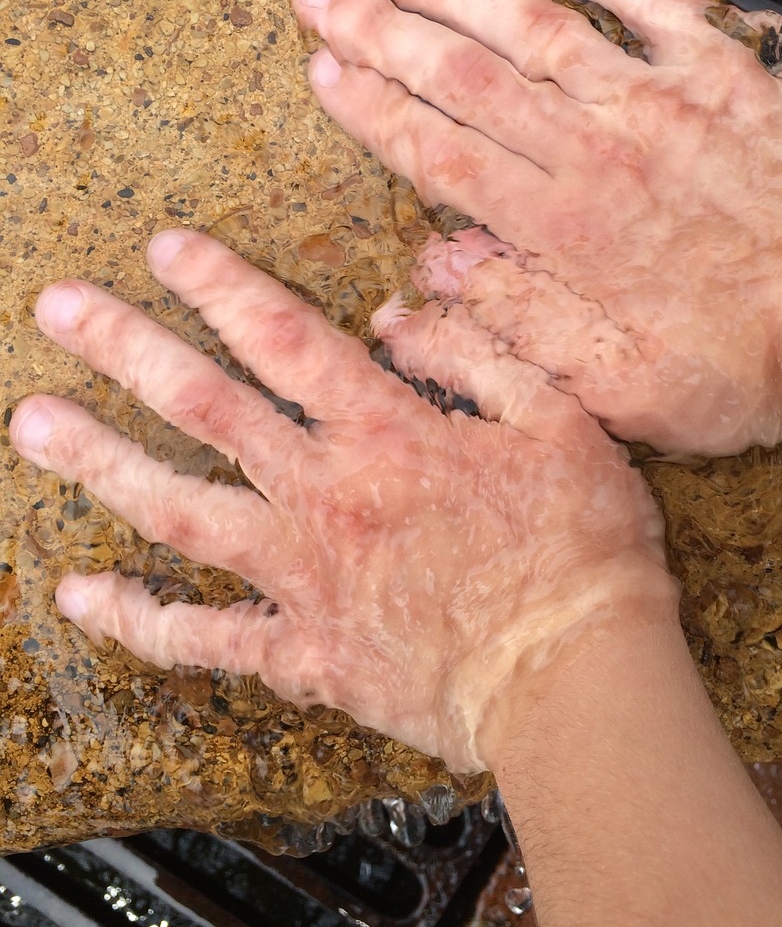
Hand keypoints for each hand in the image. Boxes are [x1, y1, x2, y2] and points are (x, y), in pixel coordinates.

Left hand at [10, 230, 670, 770]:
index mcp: (389, 436)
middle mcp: (327, 497)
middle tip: (60, 309)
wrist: (574, 677)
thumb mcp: (562, 423)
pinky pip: (204, 637)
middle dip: (127, 349)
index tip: (166, 249)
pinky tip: (83, 594)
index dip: (222, 287)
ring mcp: (303, 577)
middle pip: (208, 410)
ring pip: (181, 509)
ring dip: (103, 461)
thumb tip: (402, 317)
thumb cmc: (581, 552)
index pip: (286, 340)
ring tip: (34, 423)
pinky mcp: (304, 652)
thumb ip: (478, 356)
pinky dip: (139, 619)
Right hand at [292, 0, 781, 455]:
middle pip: (466, 74)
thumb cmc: (744, 359)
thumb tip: (434, 270)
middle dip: (382, 27)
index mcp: (562, 230)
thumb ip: (518, 327)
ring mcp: (653, 100)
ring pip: (533, 27)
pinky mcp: (712, 72)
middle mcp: (594, 150)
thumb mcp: (620, 388)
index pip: (440, 152)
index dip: (372, 107)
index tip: (320, 69)